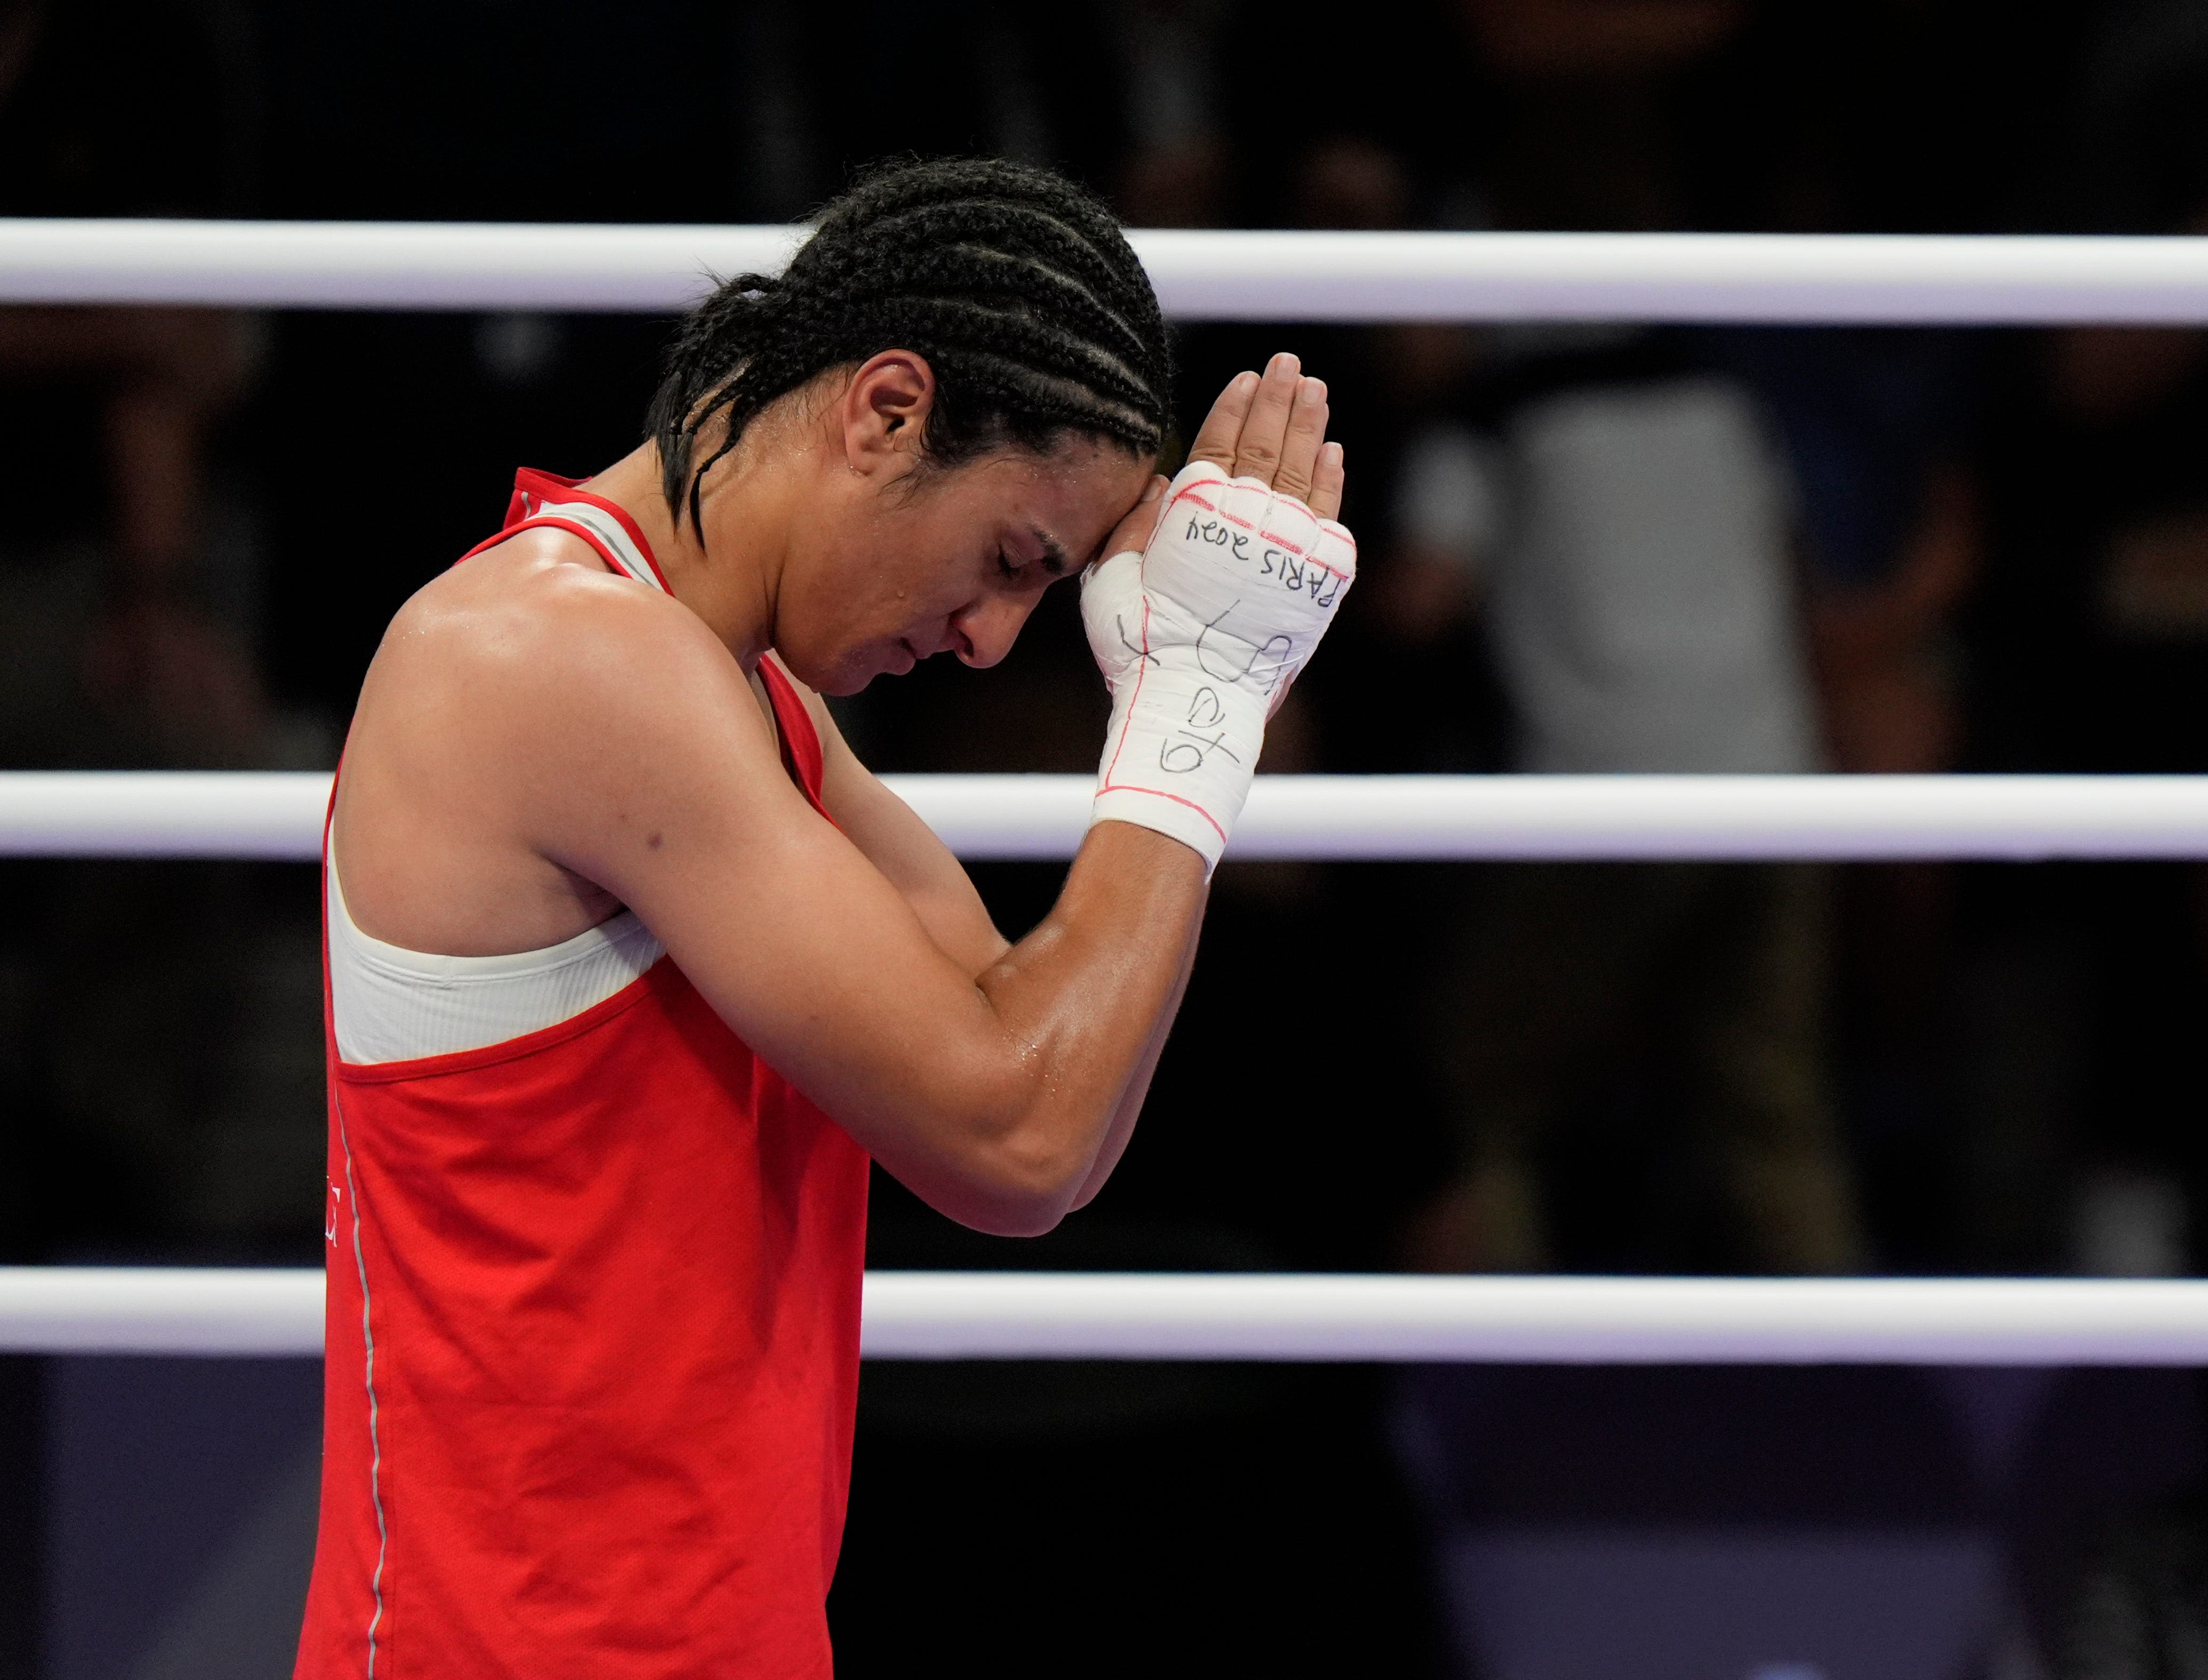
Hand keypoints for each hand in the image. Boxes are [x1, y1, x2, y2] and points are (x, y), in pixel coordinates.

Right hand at [1081, 354, 1356, 869]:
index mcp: (1195, 515)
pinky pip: (1328, 515)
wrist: (1195, 700)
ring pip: (1302, 470)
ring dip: (1308, 425)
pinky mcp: (1318, 577)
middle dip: (1277, 398)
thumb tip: (1165, 481)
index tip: (1245, 378)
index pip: (1218, 444)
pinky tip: (1332, 452)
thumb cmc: (1140, 648)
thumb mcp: (1111, 580)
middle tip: (1288, 365)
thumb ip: (1135, 526)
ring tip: (1314, 390)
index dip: (1232, 408)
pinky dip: (1330, 479)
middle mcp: (1246, 520)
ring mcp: (1287, 545)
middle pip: (1266, 445)